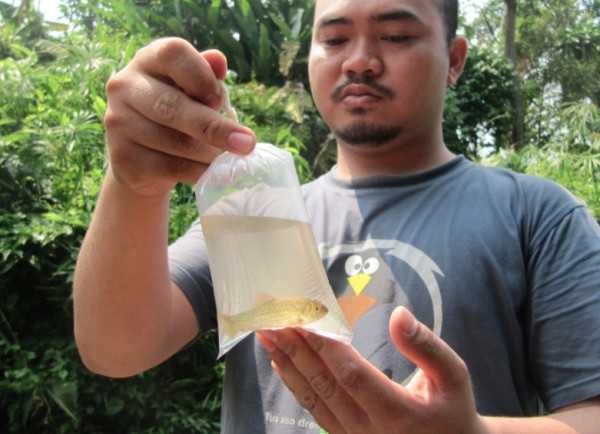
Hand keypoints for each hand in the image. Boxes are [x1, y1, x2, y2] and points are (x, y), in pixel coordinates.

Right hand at [103, 37, 255, 196]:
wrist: (142, 156)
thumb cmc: (177, 112)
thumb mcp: (192, 90)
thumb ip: (206, 74)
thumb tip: (218, 60)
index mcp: (147, 60)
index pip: (174, 54)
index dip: (203, 76)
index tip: (220, 100)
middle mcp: (125, 86)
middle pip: (173, 106)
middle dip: (215, 128)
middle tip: (246, 144)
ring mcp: (119, 123)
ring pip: (174, 142)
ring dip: (209, 155)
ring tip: (229, 161)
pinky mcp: (122, 157)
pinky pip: (170, 167)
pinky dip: (198, 172)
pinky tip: (213, 174)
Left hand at [257, 307, 486, 433]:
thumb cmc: (453, 409)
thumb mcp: (454, 376)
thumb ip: (428, 346)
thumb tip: (398, 314)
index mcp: (398, 412)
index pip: (352, 375)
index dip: (326, 346)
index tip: (303, 318)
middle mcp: (370, 429)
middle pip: (324, 385)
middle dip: (295, 349)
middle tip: (272, 319)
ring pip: (313, 399)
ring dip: (288, 365)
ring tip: (267, 336)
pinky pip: (315, 411)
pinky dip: (294, 386)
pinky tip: (281, 364)